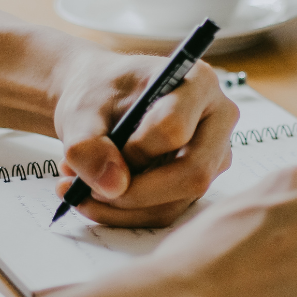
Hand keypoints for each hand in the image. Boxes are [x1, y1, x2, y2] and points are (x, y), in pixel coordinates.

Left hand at [53, 48, 237, 227]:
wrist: (100, 101)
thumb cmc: (98, 94)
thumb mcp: (80, 110)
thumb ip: (87, 144)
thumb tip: (113, 187)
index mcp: (198, 82)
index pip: (175, 129)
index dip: (135, 149)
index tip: (105, 146)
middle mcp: (218, 120)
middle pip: (192, 174)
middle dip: (134, 192)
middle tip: (87, 189)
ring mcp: (214, 156)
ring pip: (177, 202)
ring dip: (121, 209)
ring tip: (78, 190)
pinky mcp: (199, 183)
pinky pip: (166, 212)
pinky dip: (125, 214)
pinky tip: (95, 195)